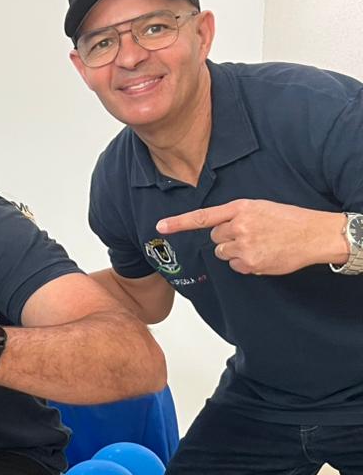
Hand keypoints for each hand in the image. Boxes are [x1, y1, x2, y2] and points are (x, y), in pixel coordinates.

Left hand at [156, 199, 346, 275]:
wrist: (315, 234)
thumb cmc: (289, 219)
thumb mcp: (261, 207)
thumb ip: (237, 216)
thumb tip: (219, 231)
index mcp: (240, 208)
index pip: (203, 216)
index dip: (179, 223)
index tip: (160, 227)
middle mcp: (238, 226)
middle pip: (214, 238)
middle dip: (227, 238)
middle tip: (251, 235)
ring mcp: (243, 246)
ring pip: (223, 253)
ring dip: (235, 252)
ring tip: (259, 245)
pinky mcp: (250, 263)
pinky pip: (235, 266)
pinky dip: (246, 264)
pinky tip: (264, 255)